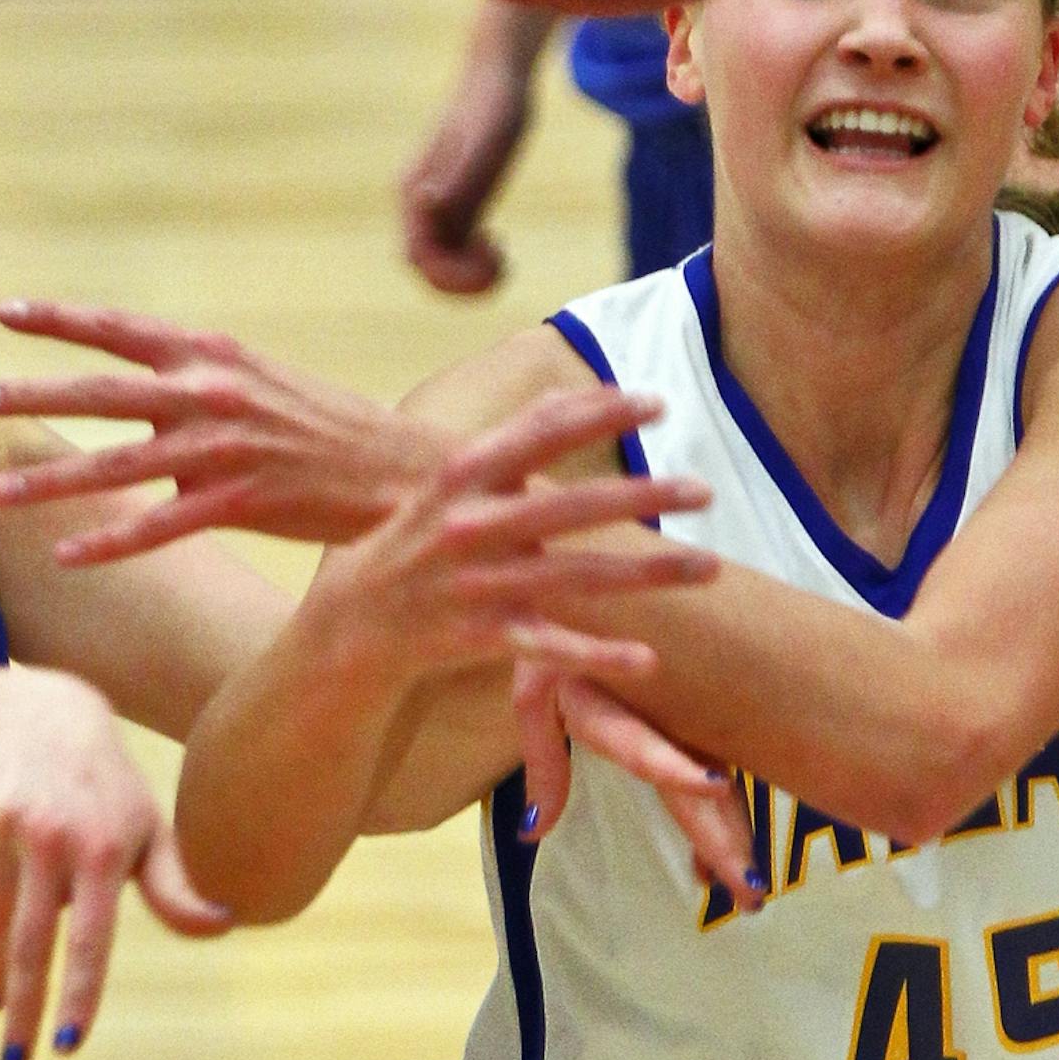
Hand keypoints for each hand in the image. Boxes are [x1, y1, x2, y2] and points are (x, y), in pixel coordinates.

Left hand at [0, 300, 457, 561]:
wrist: (402, 471)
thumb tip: (143, 399)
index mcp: (215, 355)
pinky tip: (67, 554)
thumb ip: (198, 384)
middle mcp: (212, 391)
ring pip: (119, 463)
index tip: (5, 312)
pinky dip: (110, 540)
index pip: (122, 330)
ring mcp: (226, 447)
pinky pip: (160, 525)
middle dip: (31, 395)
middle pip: (102, 392)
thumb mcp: (261, 383)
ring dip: (53, 479)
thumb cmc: (327, 429)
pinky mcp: (243, 501)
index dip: (61, 319)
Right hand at [0, 669, 229, 1059]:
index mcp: (105, 846)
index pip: (90, 938)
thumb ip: (177, 884)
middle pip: (29, 942)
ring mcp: (3, 821)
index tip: (69, 1047)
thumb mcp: (146, 828)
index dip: (79, 994)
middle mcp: (51, 834)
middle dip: (24, 1011)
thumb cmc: (105, 788)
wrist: (38, 713)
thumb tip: (224, 923)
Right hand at [305, 385, 718, 688]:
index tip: (657, 401)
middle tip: (705, 489)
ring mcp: (474, 582)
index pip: (539, 430)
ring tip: (709, 568)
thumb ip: (504, 455)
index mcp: (461, 476)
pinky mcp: (477, 636)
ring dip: (649, 574)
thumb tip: (569, 406)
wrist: (348, 623)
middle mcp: (468, 524)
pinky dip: (596, 654)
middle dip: (645, 495)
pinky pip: (547, 646)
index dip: (600, 411)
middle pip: (572, 507)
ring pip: (576, 577)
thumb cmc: (412, 545)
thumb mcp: (446, 487)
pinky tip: (647, 658)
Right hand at [399, 41, 532, 294]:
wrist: (498, 78)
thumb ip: (456, 175)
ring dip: (467, 274)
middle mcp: (420, 203)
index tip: (493, 257)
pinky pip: (453, 248)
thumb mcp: (485, 142)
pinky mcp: (455, 203)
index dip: (451, 273)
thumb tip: (426, 202)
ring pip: (439, 262)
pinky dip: (473, 260)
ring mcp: (436, 205)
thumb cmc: (494, 106)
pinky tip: (497, 243)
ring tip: (502, 257)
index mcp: (418, 190)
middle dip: (461, 280)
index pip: (419, 255)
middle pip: (425, 266)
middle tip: (503, 264)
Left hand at [514, 662, 760, 911]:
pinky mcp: (704, 707)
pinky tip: (720, 861)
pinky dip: (723, 815)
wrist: (587, 587)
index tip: (714, 788)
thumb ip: (545, 766)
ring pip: (721, 776)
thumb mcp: (535, 697)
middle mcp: (662, 709)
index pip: (643, 743)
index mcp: (610, 702)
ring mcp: (688, 709)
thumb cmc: (554, 639)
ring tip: (747, 891)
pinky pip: (719, 763)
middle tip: (751, 895)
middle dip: (725, 836)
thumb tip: (533, 833)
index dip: (675, 765)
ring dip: (732, 833)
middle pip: (699, 777)